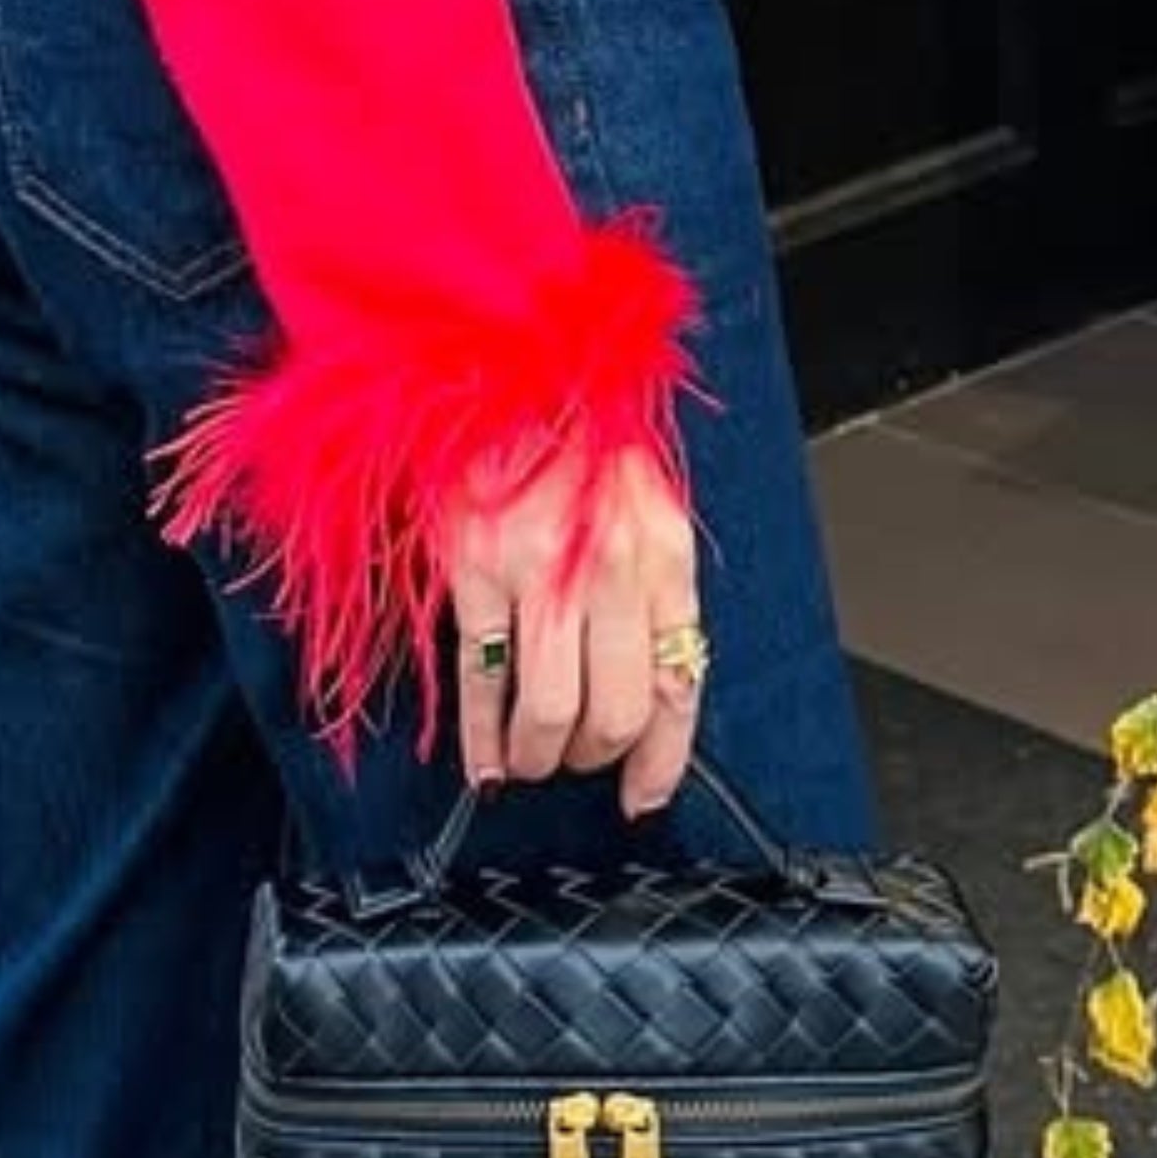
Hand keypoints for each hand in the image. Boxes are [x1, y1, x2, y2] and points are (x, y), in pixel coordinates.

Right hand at [451, 442, 702, 816]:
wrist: (503, 363)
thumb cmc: (572, 434)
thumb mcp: (640, 503)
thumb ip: (649, 585)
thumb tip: (646, 678)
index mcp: (663, 556)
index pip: (679, 684)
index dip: (663, 758)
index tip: (643, 794)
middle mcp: (613, 570)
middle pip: (619, 712)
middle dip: (595, 759)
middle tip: (575, 764)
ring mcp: (541, 572)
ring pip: (554, 711)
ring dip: (539, 757)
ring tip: (526, 763)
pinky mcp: (476, 569)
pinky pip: (484, 681)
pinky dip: (483, 736)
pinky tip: (482, 759)